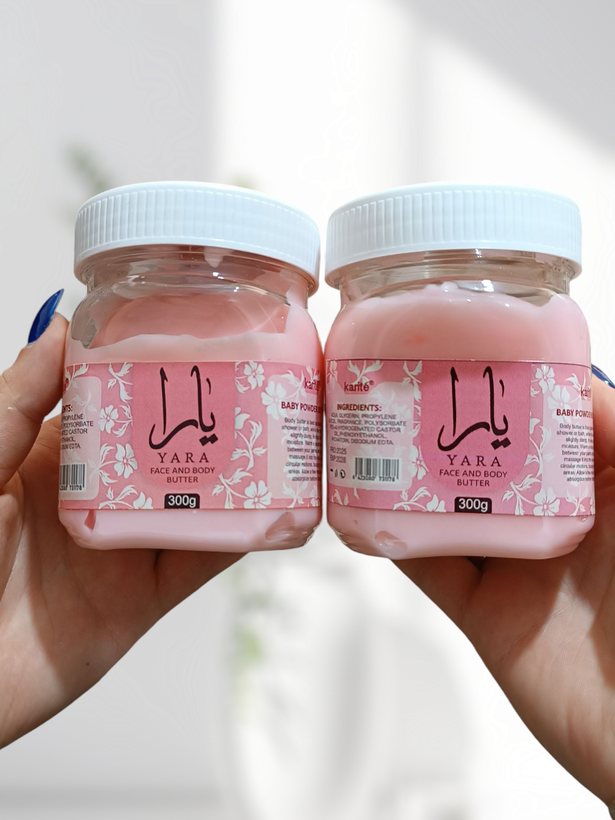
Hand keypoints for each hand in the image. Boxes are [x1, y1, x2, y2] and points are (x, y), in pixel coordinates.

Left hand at [0, 300, 238, 747]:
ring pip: (193, 503)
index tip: (201, 338)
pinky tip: (267, 509)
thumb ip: (16, 402)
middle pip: (167, 451)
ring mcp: (123, 548)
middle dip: (211, 419)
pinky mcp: (141, 599)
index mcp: (53, 459)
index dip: (159, 373)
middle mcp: (96, 498)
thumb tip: (57, 328)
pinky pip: (199, 563)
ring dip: (236, 475)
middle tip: (259, 382)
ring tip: (277, 437)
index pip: (119, 404)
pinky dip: (236, 537)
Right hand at [397, 375, 614, 804]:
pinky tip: (371, 505)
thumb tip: (574, 376)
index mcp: (600, 490)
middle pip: (484, 464)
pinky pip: (429, 570)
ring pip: (448, 511)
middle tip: (403, 386)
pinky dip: (397, 539)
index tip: (464, 351)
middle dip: (445, 427)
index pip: (540, 425)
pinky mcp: (483, 613)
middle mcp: (552, 523)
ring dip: (411, 479)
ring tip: (374, 433)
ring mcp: (514, 568)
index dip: (503, 388)